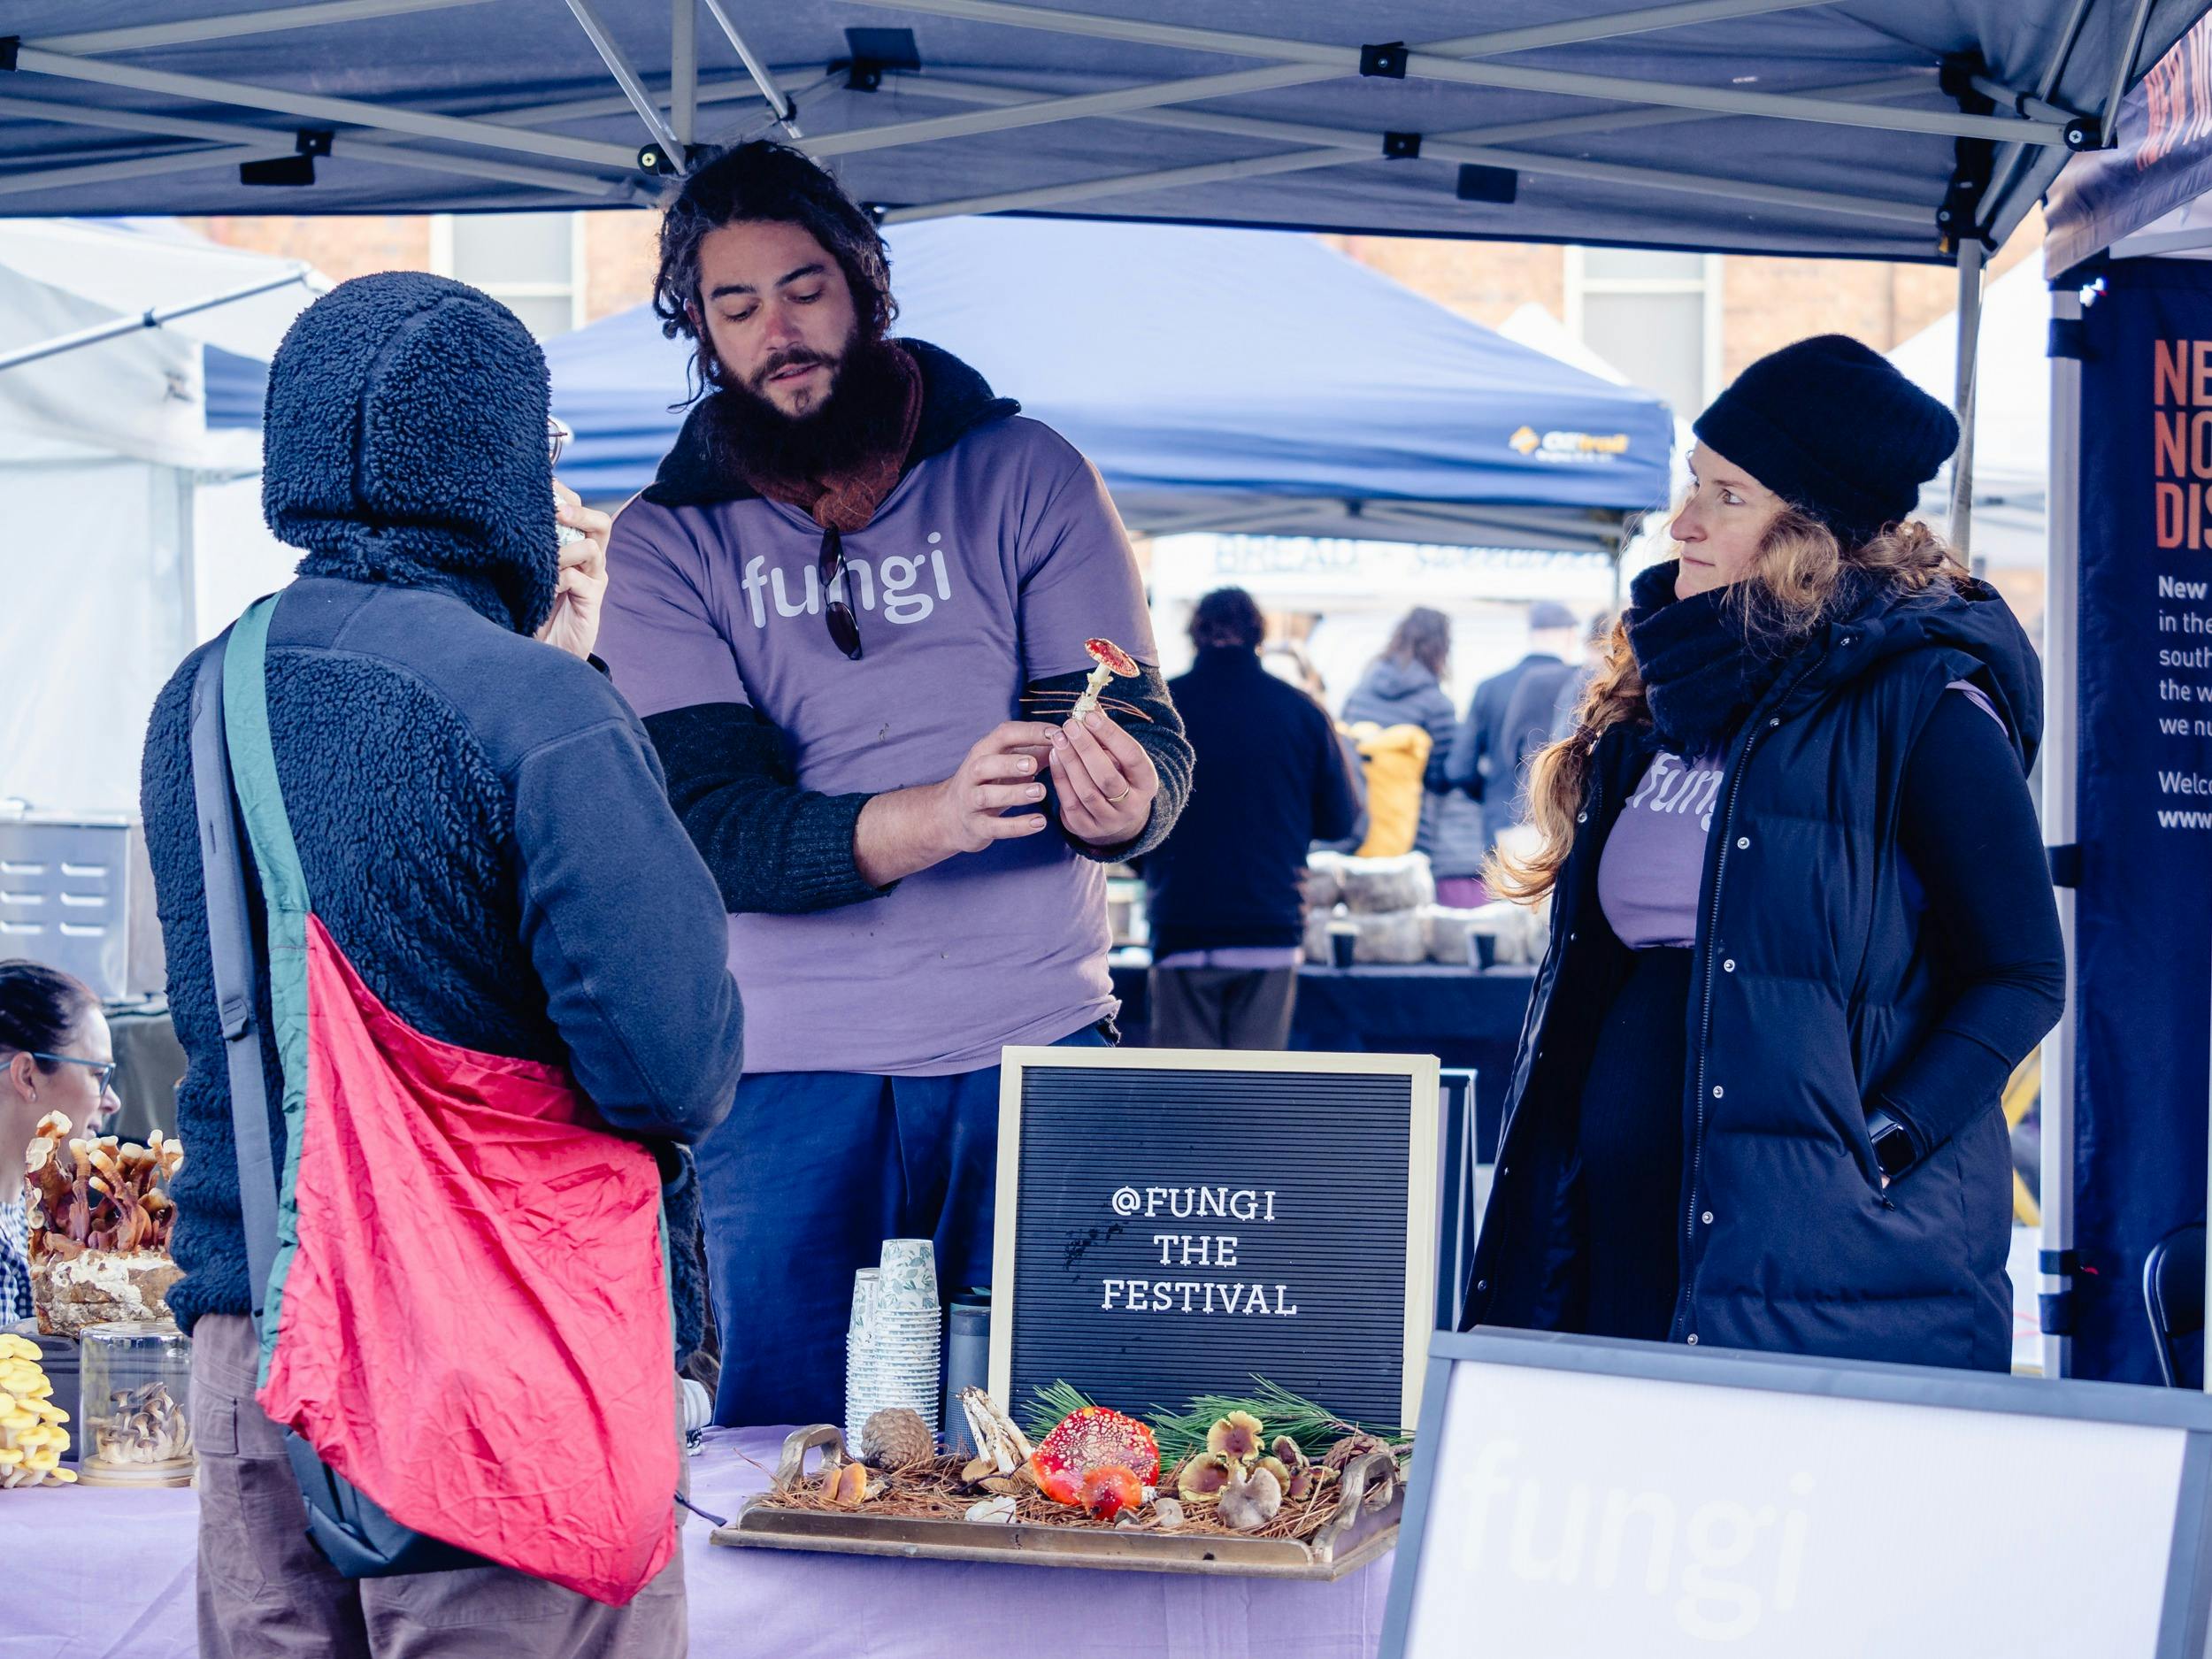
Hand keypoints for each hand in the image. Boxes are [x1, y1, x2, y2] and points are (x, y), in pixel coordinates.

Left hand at [535, 480, 610, 659]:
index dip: (565, 494)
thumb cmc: (527, 605)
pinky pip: (580, 580)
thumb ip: (523, 545)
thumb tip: (499, 510)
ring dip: (565, 548)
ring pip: (593, 547)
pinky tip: (544, 587)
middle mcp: (587, 560)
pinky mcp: (591, 602)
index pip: (578, 509)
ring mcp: (592, 580)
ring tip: (545, 558)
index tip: (543, 484)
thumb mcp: (520, 569)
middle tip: (557, 511)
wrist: (539, 649)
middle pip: (600, 523)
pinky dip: (559, 578)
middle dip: (579, 512)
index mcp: (573, 545)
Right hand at [932, 721, 1060, 854]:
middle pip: (986, 764)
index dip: (1030, 732)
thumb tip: (1064, 739)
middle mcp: (973, 773)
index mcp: (984, 751)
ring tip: (1041, 791)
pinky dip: (1017, 826)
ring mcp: (971, 801)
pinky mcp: (976, 826)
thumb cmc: (989, 783)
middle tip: (1035, 764)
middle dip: (1010, 763)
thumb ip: (1034, 752)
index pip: (1004, 734)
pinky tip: (1040, 823)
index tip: (1057, 733)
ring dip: (1014, 793)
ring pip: (987, 795)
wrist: (951, 817)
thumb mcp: (1006, 763)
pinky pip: (995, 827)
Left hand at [1050, 711, 1157, 846]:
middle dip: (1086, 748)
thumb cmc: (1118, 774)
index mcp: (1147, 782)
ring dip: (1070, 761)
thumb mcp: (1120, 755)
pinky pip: (1070, 802)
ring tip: (1058, 738)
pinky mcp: (1086, 829)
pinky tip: (1054, 756)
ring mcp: (1109, 821)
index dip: (1111, 735)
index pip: (1132, 756)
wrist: (1117, 816)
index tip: (1089, 716)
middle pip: (1107, 777)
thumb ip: (1105, 732)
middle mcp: (1132, 805)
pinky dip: (1060, 777)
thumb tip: (1087, 702)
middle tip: (1069, 725)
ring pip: (1086, 791)